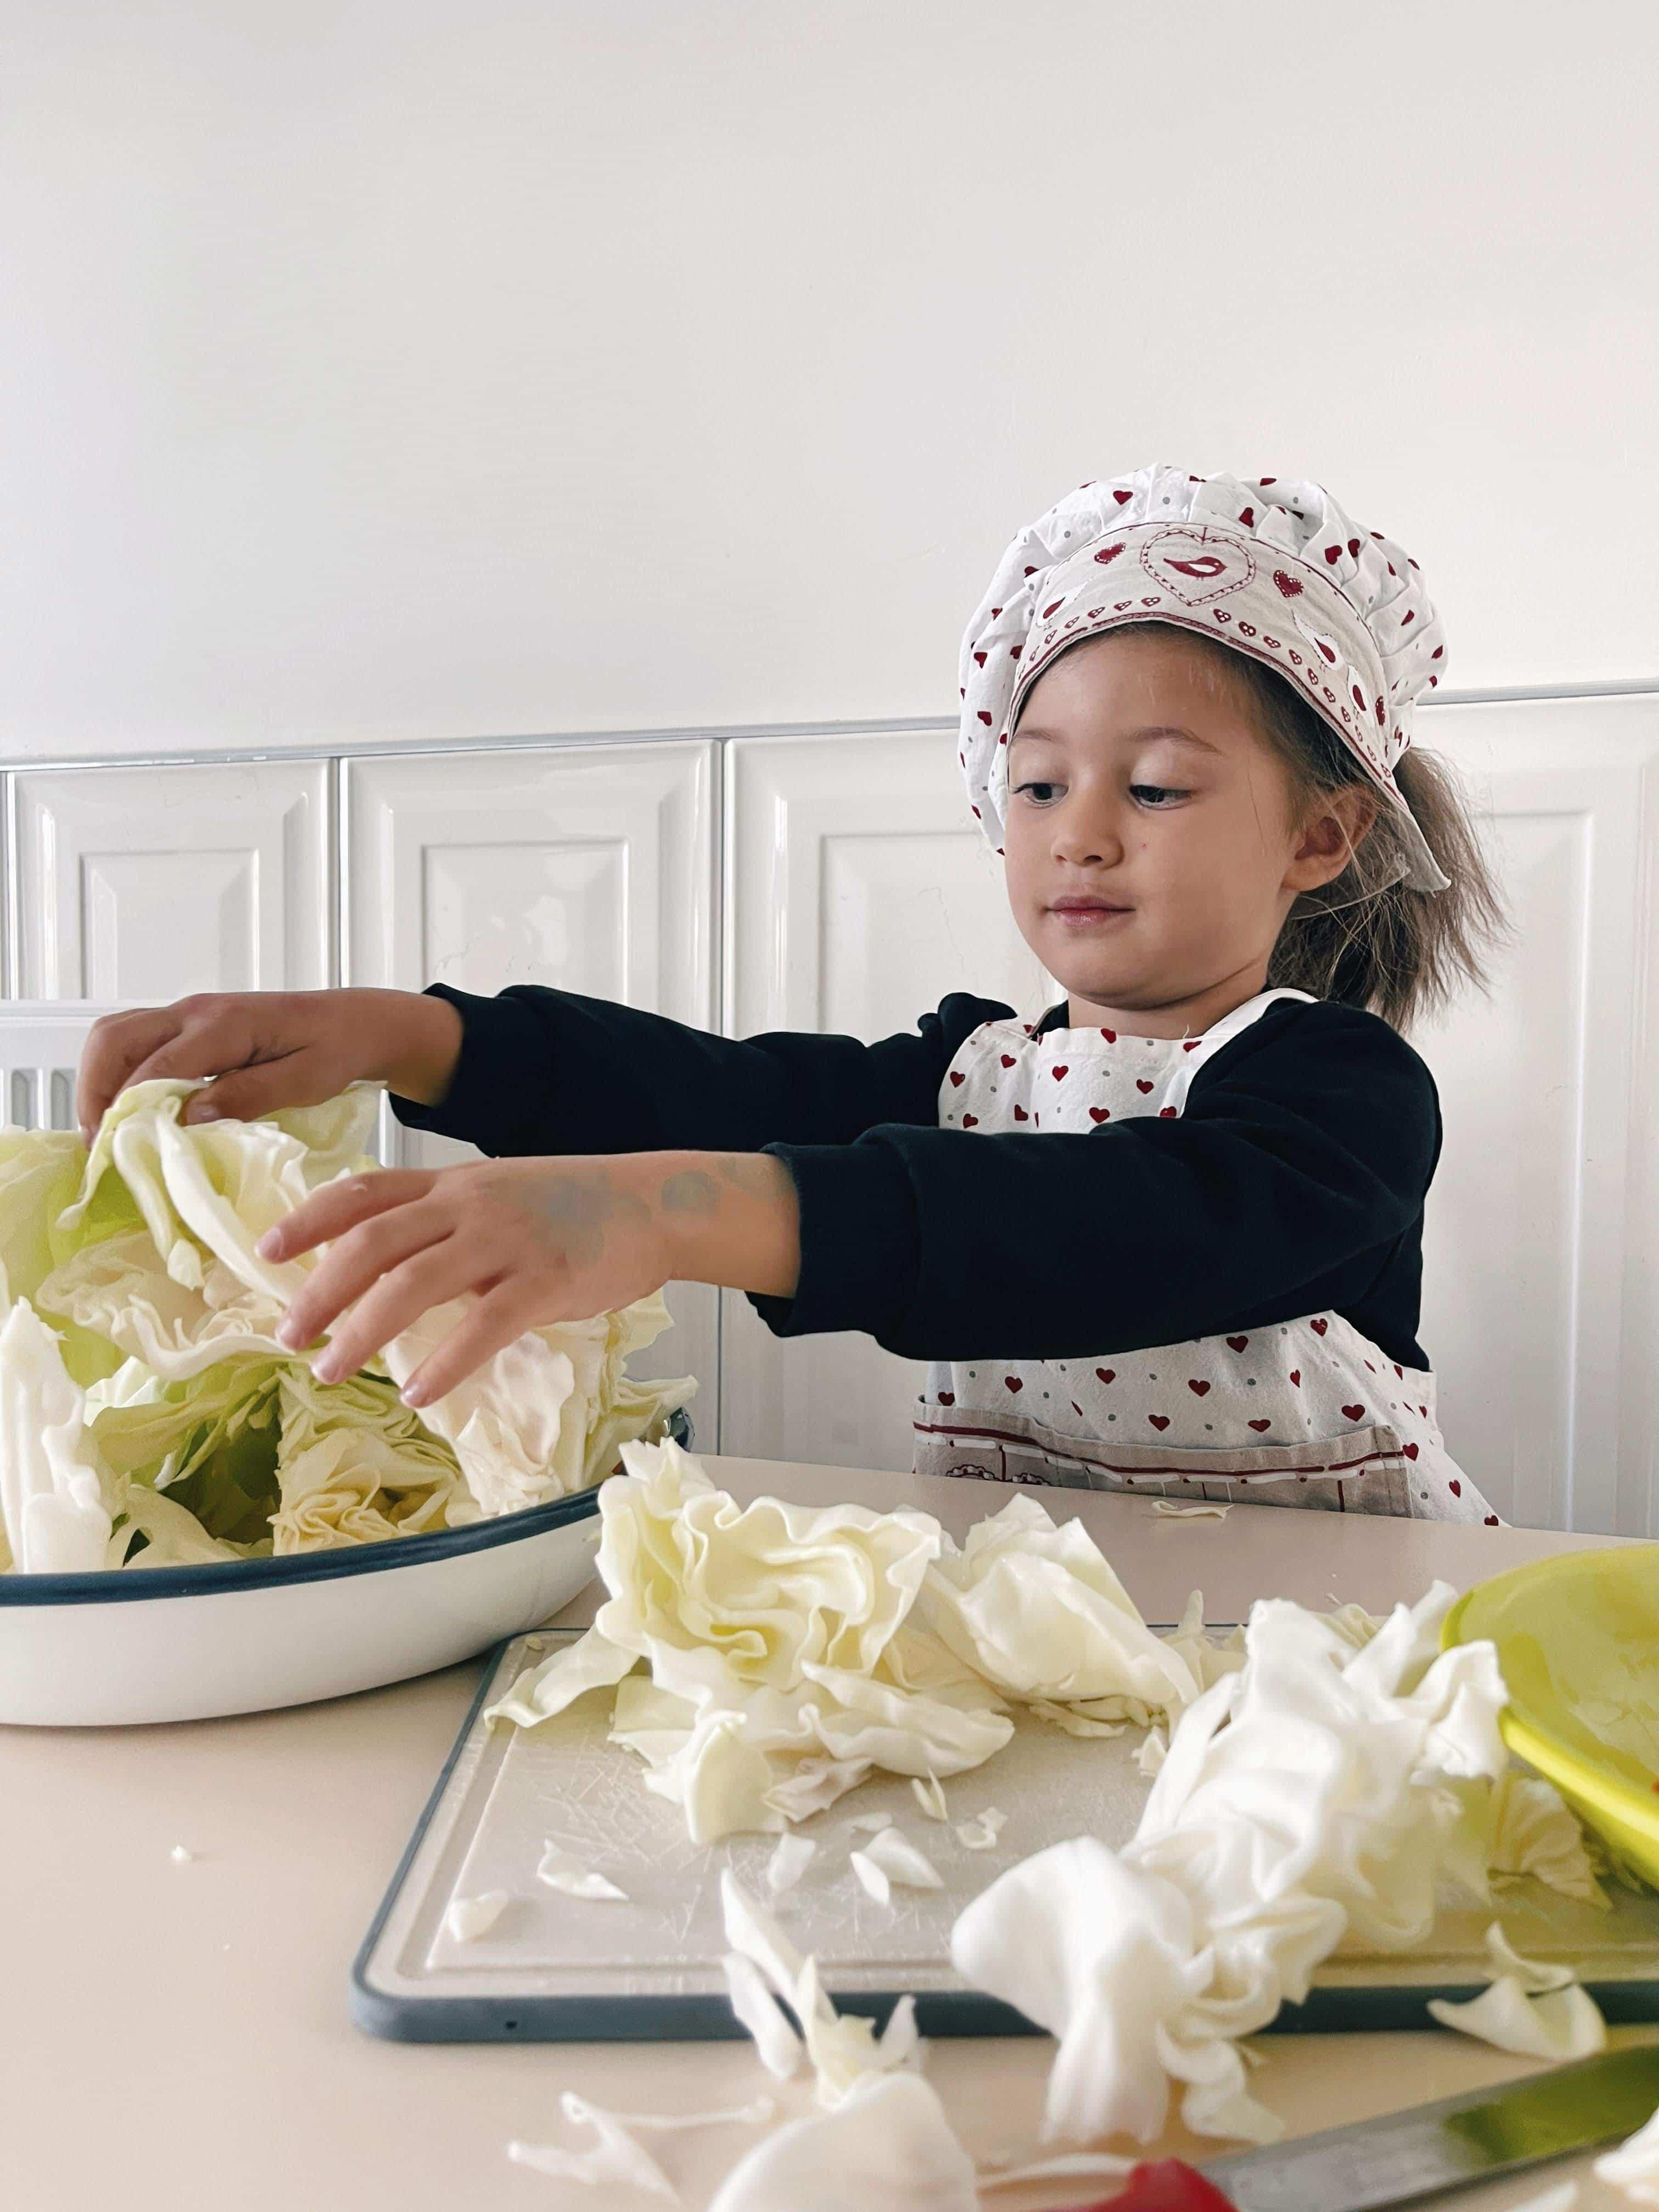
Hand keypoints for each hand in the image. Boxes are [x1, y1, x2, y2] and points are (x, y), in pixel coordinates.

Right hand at [75, 989, 463, 1141]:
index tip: (115, 1152)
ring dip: (100, 1079)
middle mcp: (196, 1011)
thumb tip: (188, 1118)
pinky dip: (120, 1073)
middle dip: (94, 1089)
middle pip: (114, 1038)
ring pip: (117, 1035)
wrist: (361, 1021)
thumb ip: (248, 1095)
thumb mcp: (305, 1080)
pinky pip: (138, 1040)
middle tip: (100, 1144)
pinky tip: (132, 1112)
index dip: (126, 1110)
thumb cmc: (339, 1049)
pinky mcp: (192, 1024)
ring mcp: (190, 1014)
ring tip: (109, 1131)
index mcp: (224, 1024)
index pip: (153, 1066)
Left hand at [258, 1149, 800, 1403]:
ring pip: (414, 1282)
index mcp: (453, 1186)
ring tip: (330, 1370)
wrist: (654, 1204)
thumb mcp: (498, 1198)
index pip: (364, 1192)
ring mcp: (507, 1241)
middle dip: (319, 1289)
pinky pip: (484, 1325)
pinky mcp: (546, 1281)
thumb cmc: (573, 1209)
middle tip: (286, 1335)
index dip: (309, 1219)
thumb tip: (383, 1271)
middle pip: (373, 1241)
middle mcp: (469, 1206)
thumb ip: (444, 1226)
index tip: (265, 1250)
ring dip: (362, 1330)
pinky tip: (418, 1393)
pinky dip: (444, 1362)